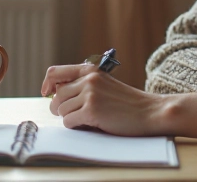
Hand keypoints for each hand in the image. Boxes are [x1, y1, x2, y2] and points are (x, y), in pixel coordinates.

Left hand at [40, 63, 169, 135]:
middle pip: (56, 95)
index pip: (54, 72)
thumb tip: (54, 93)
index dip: (47, 85)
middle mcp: (89, 79)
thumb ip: (83, 84)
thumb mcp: (104, 84)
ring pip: (61, 109)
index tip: (47, 94)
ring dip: (70, 118)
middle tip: (71, 114)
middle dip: (59, 108)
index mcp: (90, 70)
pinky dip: (76, 126)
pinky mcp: (92, 110)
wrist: (150, 111)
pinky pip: (69, 121)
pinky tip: (90, 124)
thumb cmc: (127, 102)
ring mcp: (90, 94)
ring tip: (86, 119)